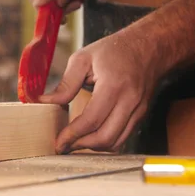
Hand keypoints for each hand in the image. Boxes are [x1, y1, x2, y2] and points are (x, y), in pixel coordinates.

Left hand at [38, 30, 158, 153]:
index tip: (58, 141)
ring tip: (74, 142)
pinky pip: (123, 137)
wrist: (149, 48)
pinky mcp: (141, 116)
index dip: (72, 134)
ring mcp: (138, 110)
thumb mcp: (83, 59)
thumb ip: (65, 83)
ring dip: (93, 147)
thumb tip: (45, 101)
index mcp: (113, 85)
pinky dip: (105, 142)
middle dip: (81, 145)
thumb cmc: (114, 51)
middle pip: (105, 137)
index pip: (91, 120)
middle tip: (63, 145)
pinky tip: (90, 137)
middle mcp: (129, 101)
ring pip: (116, 142)